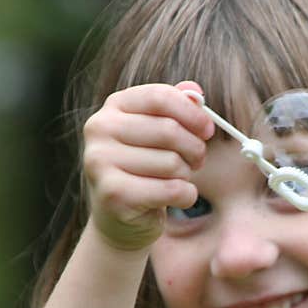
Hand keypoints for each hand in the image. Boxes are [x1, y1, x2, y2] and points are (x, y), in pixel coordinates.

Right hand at [82, 81, 214, 249]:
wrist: (120, 217)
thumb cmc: (145, 169)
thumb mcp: (159, 133)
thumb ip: (176, 107)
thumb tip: (195, 91)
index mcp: (114, 106)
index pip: (160, 97)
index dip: (192, 114)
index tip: (208, 130)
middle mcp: (100, 129)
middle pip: (169, 131)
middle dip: (194, 149)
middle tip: (197, 161)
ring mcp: (100, 162)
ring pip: (172, 163)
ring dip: (187, 175)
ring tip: (177, 179)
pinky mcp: (113, 194)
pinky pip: (171, 190)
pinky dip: (185, 196)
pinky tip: (177, 198)